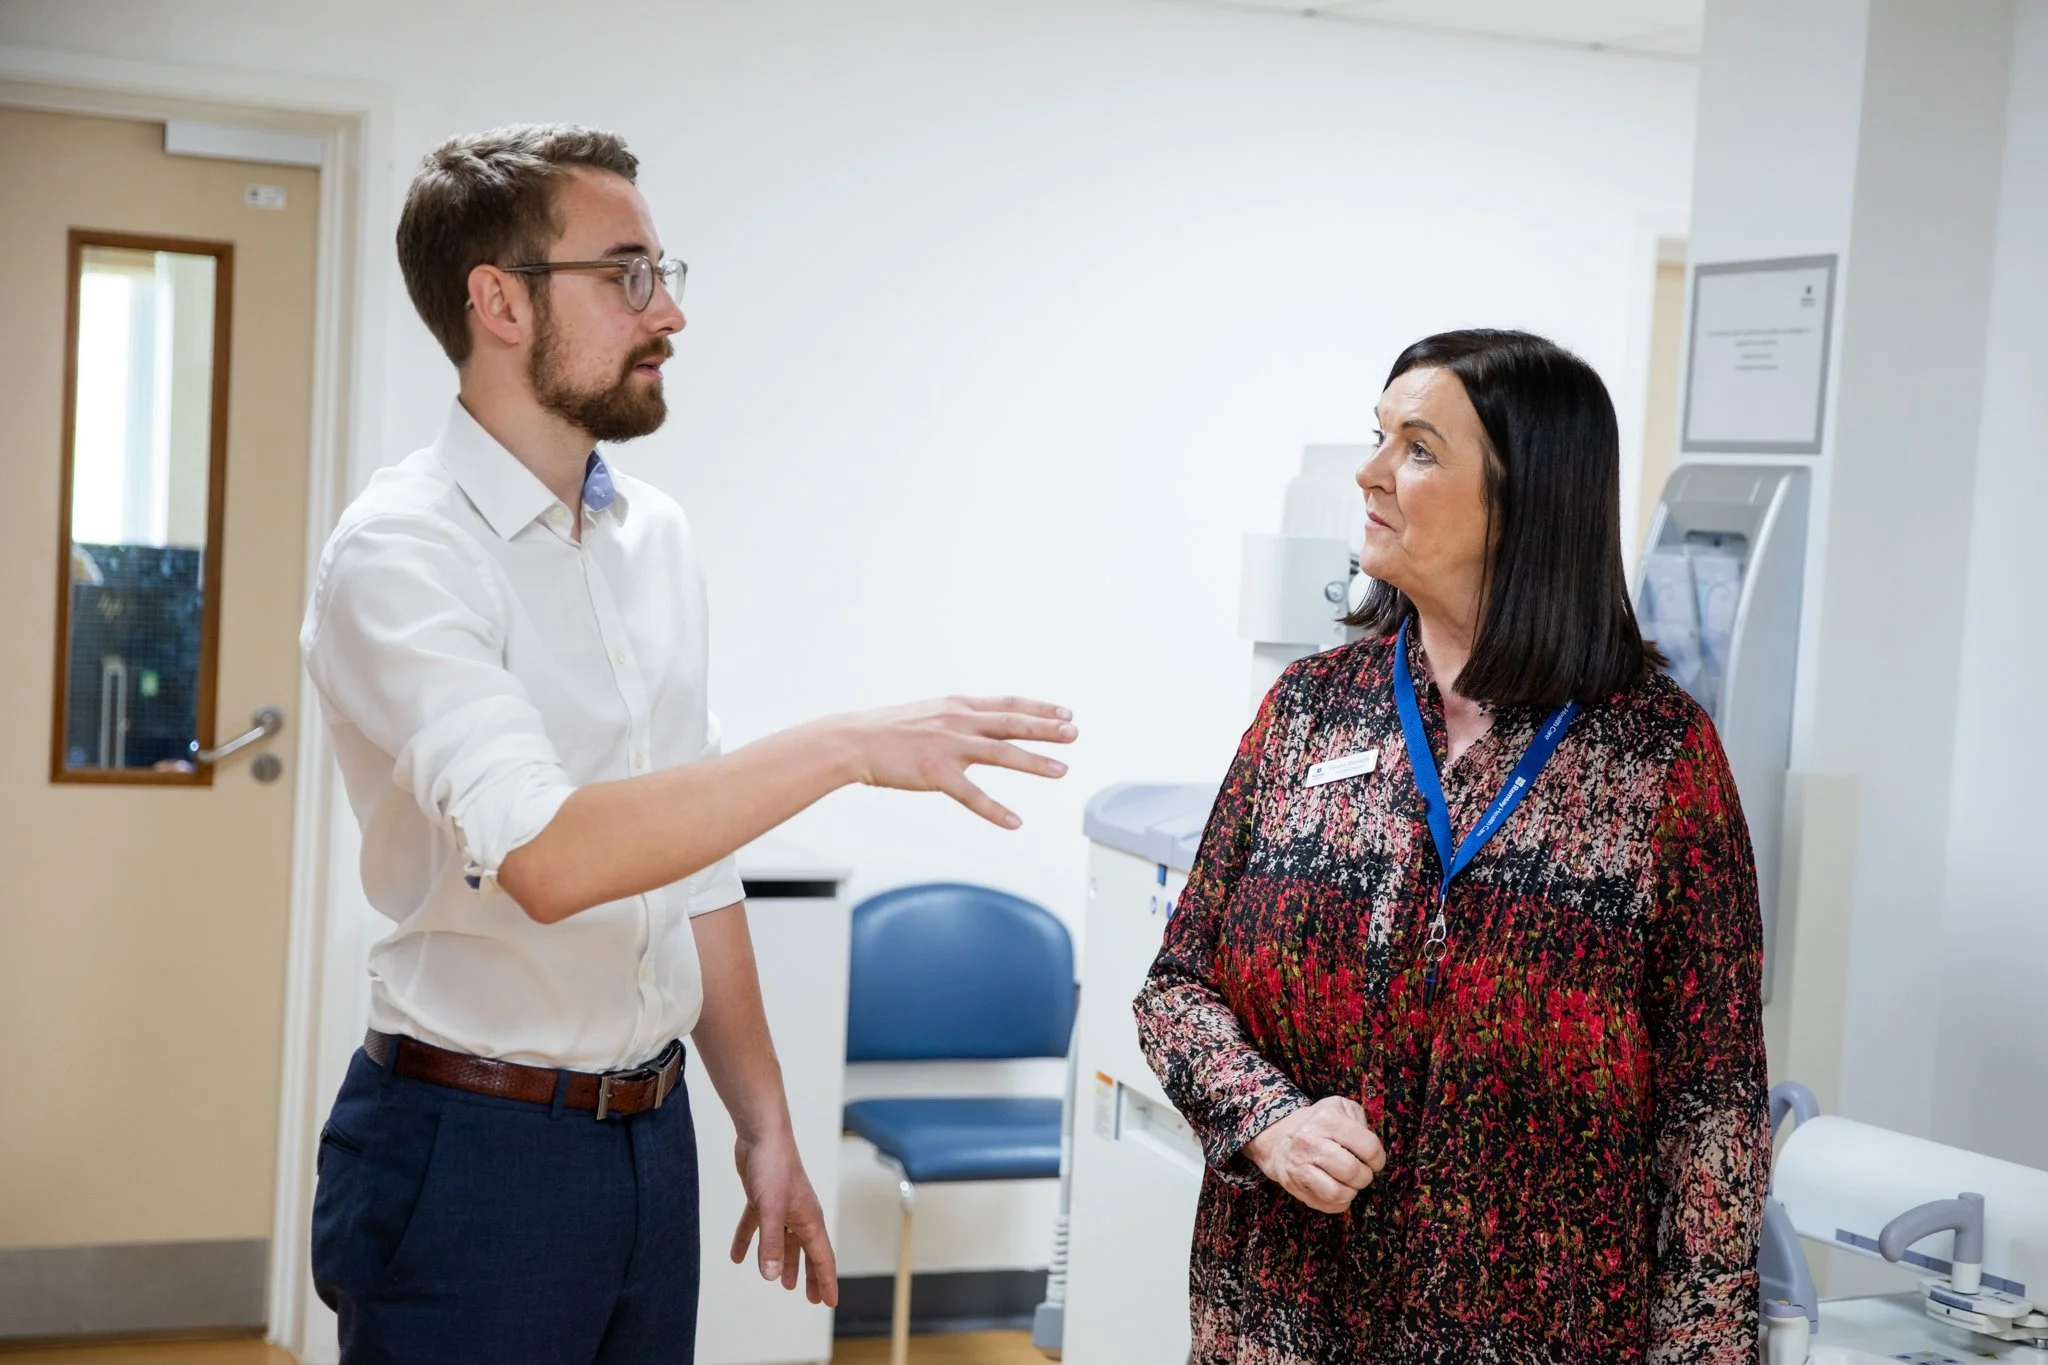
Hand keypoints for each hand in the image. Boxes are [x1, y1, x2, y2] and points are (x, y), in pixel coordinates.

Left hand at [730, 1132, 838, 1305]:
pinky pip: (757, 1226)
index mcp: (809, 1219)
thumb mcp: (770, 1210)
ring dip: (784, 1262)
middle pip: (807, 1251)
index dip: (826, 1281)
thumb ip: (771, 1244)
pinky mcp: (762, 1199)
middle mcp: (799, 1214)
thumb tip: (772, 1277)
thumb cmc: (773, 1166)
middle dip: (810, 1275)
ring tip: (783, 1284)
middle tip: (811, 1298)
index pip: (822, 1257)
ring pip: (784, 1242)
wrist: (760, 1134)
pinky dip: (749, 1241)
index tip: (829, 1302)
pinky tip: (738, 1257)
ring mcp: (781, 1207)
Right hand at [834, 695, 1076, 827]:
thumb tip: (983, 723)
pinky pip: (972, 795)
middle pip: (1012, 724)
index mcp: (958, 706)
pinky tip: (1014, 822)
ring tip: (1061, 770)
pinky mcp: (935, 773)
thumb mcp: (930, 713)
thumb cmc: (889, 730)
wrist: (854, 740)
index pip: (1008, 704)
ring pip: (1000, 754)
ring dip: (1034, 762)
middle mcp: (958, 721)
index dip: (1039, 709)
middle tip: (1074, 735)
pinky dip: (995, 810)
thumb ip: (958, 718)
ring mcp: (948, 747)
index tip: (1066, 714)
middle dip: (1046, 729)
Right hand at [1241, 1097, 1386, 1213]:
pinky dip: (1339, 1203)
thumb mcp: (1339, 1107)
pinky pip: (1326, 1205)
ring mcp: (1299, 1165)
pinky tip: (1337, 1190)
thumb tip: (1371, 1148)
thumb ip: (1360, 1120)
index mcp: (1327, 1120)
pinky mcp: (1294, 1185)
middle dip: (1365, 1176)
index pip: (1368, 1147)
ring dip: (1351, 1192)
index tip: (1373, 1160)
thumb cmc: (1317, 1124)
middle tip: (1362, 1172)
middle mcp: (1310, 1141)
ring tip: (1349, 1183)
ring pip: (1337, 1193)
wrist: (1278, 1138)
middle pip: (1352, 1172)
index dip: (1378, 1159)